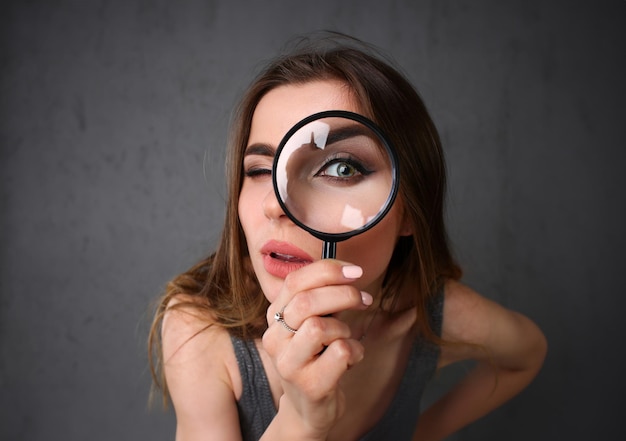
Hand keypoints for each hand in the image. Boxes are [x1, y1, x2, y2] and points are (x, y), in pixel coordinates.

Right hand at [262, 259, 372, 437]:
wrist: (310, 408)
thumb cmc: (317, 357)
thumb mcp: (314, 323)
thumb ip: (323, 298)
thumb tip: (349, 271)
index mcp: (275, 317)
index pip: (294, 282)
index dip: (328, 270)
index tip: (355, 271)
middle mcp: (275, 339)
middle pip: (306, 302)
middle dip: (343, 294)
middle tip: (363, 298)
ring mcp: (289, 364)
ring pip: (319, 327)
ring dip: (344, 328)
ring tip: (346, 337)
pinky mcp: (309, 385)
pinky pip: (340, 352)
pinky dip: (355, 350)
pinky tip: (351, 359)